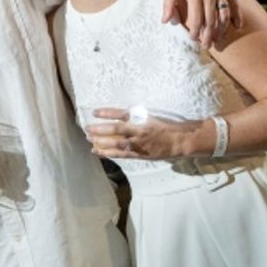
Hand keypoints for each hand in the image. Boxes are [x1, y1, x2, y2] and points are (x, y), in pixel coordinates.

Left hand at [85, 108, 201, 159]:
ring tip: (89, 140)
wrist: (180, 141)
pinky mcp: (141, 154)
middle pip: (116, 130)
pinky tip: (99, 152)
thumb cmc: (165, 126)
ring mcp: (140, 144)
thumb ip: (134, 116)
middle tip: (87, 128)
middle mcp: (140, 131)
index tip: (94, 111)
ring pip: (117, 143)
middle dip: (100, 129)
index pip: (122, 113)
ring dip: (102, 142)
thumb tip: (116, 115)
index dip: (107, 112)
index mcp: (143, 119)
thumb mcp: (149, 116)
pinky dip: (109, 153)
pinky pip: (122, 154)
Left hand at [163, 0, 242, 48]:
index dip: (196, 32)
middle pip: (211, 21)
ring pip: (224, 15)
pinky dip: (237, 16)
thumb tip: (166, 21)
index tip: (193, 39)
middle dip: (209, 35)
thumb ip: (168, 5)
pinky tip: (236, 26)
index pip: (197, 20)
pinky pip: (234, 5)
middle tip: (207, 45)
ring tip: (218, 39)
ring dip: (222, 30)